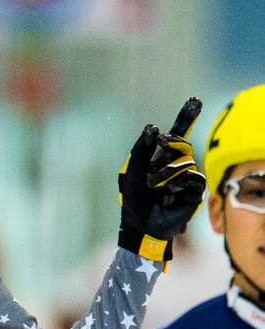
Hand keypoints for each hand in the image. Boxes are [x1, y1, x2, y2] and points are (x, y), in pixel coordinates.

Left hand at [118, 98, 205, 263]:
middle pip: (183, 142)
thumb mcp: (132, 172)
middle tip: (161, 140)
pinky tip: (169, 193)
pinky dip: (179, 182)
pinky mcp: (194, 192)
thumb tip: (153, 127)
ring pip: (186, 160)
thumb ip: (141, 150)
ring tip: (153, 185)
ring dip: (167, 170)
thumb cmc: (133, 202)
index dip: (186, 118)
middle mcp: (175, 166)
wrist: (140, 227)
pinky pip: (193, 177)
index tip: (195, 101)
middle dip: (173, 139)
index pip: (176, 135)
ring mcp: (185, 179)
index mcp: (160, 159)